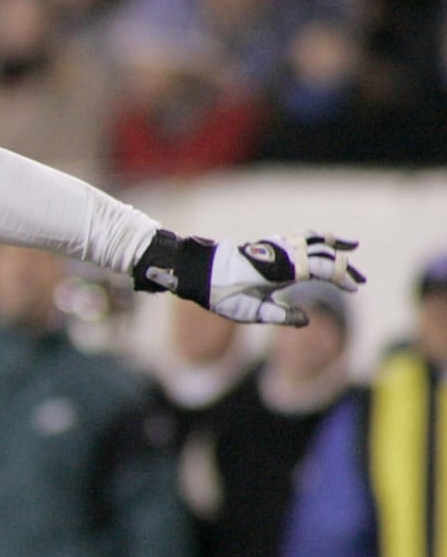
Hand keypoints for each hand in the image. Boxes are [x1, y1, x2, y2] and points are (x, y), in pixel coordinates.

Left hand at [133, 229, 364, 325]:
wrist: (196, 271)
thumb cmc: (220, 294)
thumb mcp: (248, 313)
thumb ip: (279, 316)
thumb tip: (306, 320)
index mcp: (279, 269)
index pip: (320, 268)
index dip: (340, 276)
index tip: (354, 287)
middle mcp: (279, 253)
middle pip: (320, 254)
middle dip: (343, 265)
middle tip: (360, 280)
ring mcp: (272, 246)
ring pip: (309, 238)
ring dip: (332, 244)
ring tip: (351, 245)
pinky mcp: (265, 244)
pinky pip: (296, 236)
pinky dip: (313, 237)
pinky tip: (320, 242)